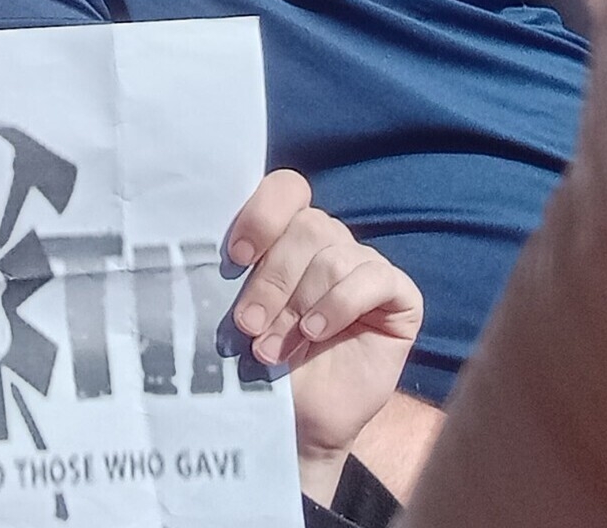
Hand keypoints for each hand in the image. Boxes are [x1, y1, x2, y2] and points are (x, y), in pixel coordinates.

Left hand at [224, 170, 423, 502]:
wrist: (293, 418)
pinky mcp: (399, 295)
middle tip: (246, 324)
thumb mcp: (239, 306)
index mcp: (287, 232)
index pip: (285, 189)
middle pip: (306, 227)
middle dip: (271, 279)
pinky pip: (374, 278)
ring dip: (298, 304)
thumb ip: (237, 268)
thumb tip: (207, 241)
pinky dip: (338, 305)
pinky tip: (316, 333)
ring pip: (333, 256)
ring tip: (271, 348)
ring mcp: (365, 265)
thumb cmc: (259, 356)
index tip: (235, 256)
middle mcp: (329, 241)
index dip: (261, 214)